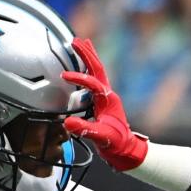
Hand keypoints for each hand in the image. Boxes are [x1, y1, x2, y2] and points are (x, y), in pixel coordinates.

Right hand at [62, 38, 147, 170]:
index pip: (93, 83)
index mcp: (108, 100)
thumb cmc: (116, 143)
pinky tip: (81, 66)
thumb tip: (68, 123)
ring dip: (88, 58)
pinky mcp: (102, 101)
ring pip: (97, 71)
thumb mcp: (100, 137)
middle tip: (76, 40)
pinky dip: (87, 69)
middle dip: (87, 54)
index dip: (79, 79)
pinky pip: (94, 79)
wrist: (126, 149)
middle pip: (98, 69)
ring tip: (80, 43)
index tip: (64, 77)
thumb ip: (86, 130)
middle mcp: (108, 95)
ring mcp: (106, 96)